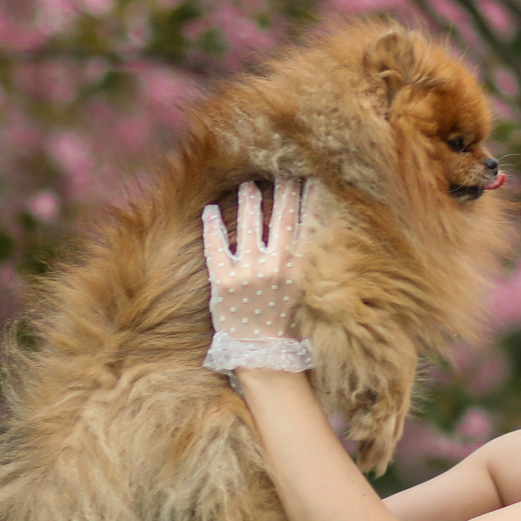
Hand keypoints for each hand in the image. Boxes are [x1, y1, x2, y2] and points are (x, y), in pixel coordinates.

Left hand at [201, 176, 314, 373]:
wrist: (261, 352)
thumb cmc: (283, 322)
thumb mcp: (300, 291)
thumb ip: (301, 261)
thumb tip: (306, 231)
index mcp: (297, 269)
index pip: (305, 225)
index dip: (308, 199)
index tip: (310, 177)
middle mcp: (274, 267)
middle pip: (281, 218)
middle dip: (283, 191)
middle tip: (282, 168)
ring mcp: (247, 273)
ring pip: (250, 226)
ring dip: (250, 202)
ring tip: (248, 186)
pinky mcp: (223, 282)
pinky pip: (215, 247)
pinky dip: (213, 227)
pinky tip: (210, 210)